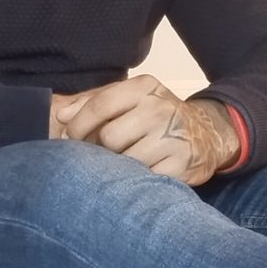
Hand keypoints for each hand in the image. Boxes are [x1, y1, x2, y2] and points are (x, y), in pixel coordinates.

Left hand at [53, 74, 239, 185]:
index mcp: (144, 87)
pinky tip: (143, 173)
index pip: (100, 104)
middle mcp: (160, 109)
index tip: (69, 138)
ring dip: (119, 166)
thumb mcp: (129, 99)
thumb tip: (61, 116)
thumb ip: (92, 102)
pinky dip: (137, 180)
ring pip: (124, 161)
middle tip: (107, 151)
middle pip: (109, 137)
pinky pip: (142, 179)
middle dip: (101, 148)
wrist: (206, 134)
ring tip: (127, 161)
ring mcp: (173, 137)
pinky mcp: (180, 165)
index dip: (78, 125)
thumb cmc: (155, 116)